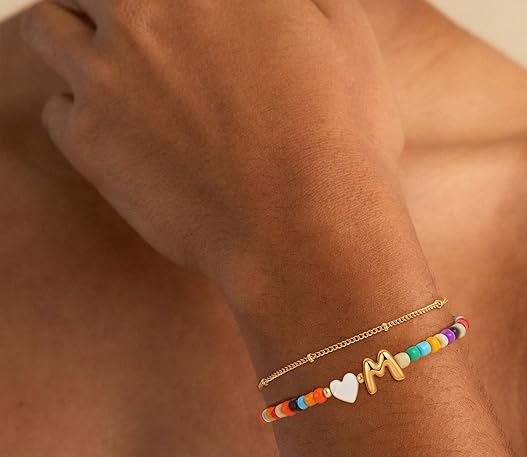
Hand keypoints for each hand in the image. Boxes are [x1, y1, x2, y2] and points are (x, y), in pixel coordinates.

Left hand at [20, 0, 402, 284]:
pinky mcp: (91, 143)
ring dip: (73, 37)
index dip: (174, 4)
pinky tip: (117, 131)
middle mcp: (140, 9)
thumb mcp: (345, 33)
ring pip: (46, 27)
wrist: (306, 228)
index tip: (187, 18)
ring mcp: (104, 75)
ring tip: (112, 71)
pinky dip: (78, 113)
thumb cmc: (340, 135)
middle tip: (143, 32)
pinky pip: (57, 109)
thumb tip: (277, 4)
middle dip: (114, 4)